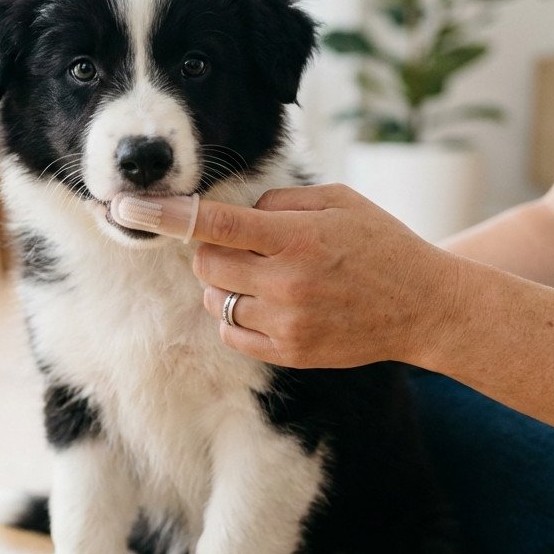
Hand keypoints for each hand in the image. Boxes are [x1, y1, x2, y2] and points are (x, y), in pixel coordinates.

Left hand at [191, 184, 457, 367]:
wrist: (426, 306)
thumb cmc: (380, 244)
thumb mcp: (339, 201)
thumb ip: (279, 201)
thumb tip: (231, 212)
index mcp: (296, 237)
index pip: (214, 224)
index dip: (165, 215)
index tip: (126, 208)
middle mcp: (286, 282)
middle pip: (205, 263)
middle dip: (211, 250)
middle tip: (243, 246)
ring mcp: (286, 322)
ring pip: (215, 299)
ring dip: (226, 284)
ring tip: (267, 277)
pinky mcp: (289, 352)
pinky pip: (231, 333)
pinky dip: (237, 316)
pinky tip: (269, 303)